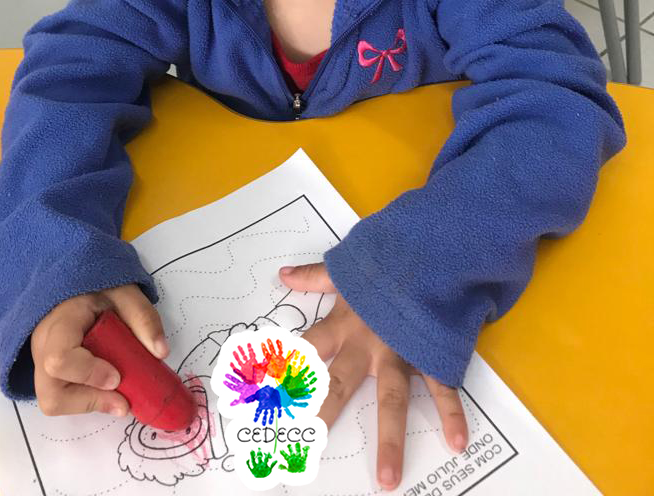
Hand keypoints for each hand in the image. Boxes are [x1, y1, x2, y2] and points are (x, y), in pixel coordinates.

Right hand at [31, 283, 167, 416]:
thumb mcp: (124, 293)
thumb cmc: (97, 288)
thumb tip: (161, 352)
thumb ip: (143, 317)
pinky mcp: (48, 374)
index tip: (116, 377)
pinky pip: (61, 398)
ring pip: (53, 402)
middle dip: (89, 401)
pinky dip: (86, 400)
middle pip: (51, 393)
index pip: (60, 358)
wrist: (76, 287)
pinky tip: (105, 390)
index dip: (88, 374)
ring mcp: (41, 363)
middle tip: (122, 402)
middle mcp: (42, 347)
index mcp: (59, 322)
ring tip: (116, 397)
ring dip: (88, 404)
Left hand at [280, 262, 468, 491]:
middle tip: (308, 446)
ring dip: (391, 439)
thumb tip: (283, 274)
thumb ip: (315, 277)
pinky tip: (457, 444)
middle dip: (324, 413)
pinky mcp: (431, 354)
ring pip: (392, 400)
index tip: (267, 398)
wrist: (429, 250)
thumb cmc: (385, 262)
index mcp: (344, 323)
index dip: (287, 370)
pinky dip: (453, 415)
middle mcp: (367, 344)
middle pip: (341, 383)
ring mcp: (400, 353)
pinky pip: (442, 389)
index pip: (308, 350)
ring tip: (388, 479)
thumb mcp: (347, 268)